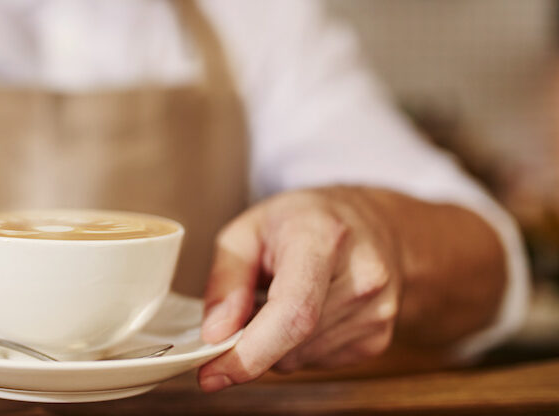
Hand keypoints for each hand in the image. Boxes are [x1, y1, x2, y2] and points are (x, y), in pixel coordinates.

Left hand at [197, 187, 402, 391]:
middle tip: (240, 312)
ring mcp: (376, 312)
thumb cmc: (304, 220)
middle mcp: (362, 277)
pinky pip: (316, 362)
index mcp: (324, 239)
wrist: (375, 223)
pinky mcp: (378, 339)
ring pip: (298, 360)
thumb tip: (215, 333)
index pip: (294, 312)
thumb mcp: (247, 230)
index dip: (250, 352)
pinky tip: (304, 312)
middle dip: (249, 343)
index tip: (212, 371)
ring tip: (279, 298)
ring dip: (273, 344)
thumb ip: (226, 279)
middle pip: (290, 343)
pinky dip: (295, 346)